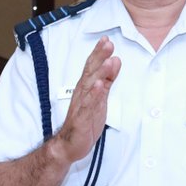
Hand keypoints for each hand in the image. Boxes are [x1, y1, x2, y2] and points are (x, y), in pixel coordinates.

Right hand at [52, 36, 120, 163]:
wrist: (69, 145)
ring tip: (108, 61)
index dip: (99, 53)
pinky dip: (93, 95)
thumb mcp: (101, 98)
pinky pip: (88, 105)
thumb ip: (107, 79)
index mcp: (86, 88)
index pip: (92, 67)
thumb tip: (115, 61)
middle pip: (90, 72)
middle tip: (108, 43)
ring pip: (90, 86)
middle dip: (99, 57)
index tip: (106, 40)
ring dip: (99, 73)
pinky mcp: (82, 118)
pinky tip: (99, 86)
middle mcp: (82, 94)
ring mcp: (81, 105)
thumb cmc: (85, 121)